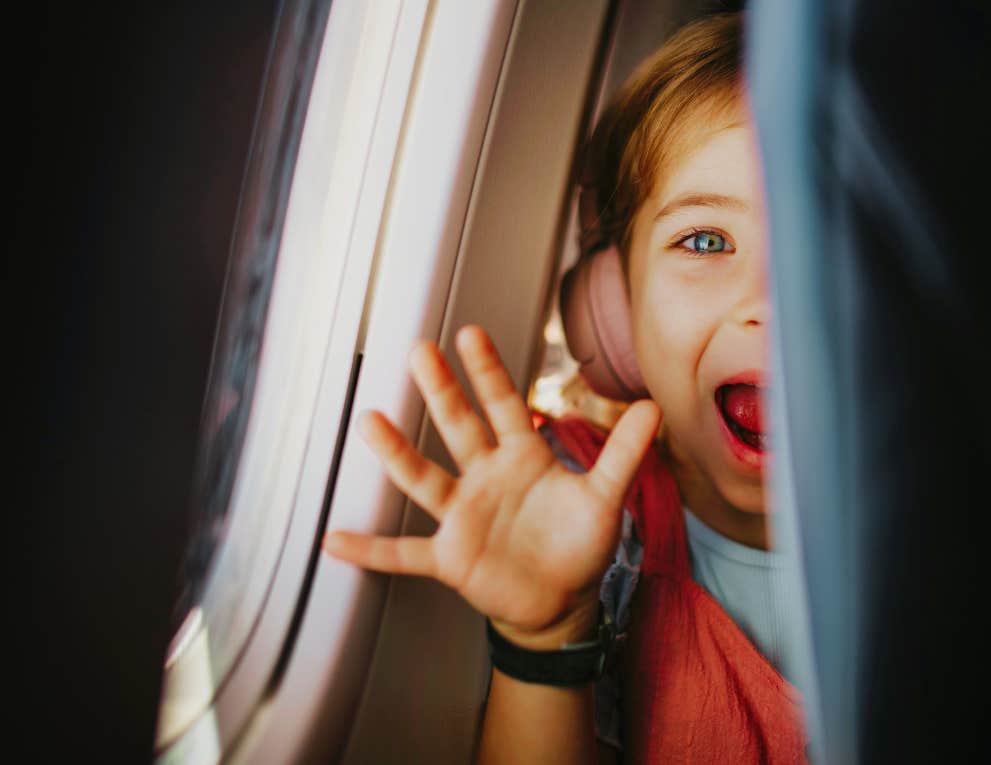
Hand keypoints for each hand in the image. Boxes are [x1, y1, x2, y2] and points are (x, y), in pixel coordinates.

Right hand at [323, 325, 659, 647]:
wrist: (560, 602)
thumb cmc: (577, 545)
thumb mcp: (605, 497)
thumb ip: (624, 453)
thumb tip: (654, 407)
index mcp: (522, 457)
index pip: (505, 406)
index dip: (488, 372)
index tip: (469, 333)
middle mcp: (485, 478)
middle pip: (459, 428)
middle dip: (441, 391)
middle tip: (418, 351)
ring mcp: (463, 516)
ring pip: (425, 479)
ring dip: (397, 453)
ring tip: (370, 421)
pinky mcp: (449, 557)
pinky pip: (403, 554)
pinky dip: (371, 550)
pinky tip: (335, 540)